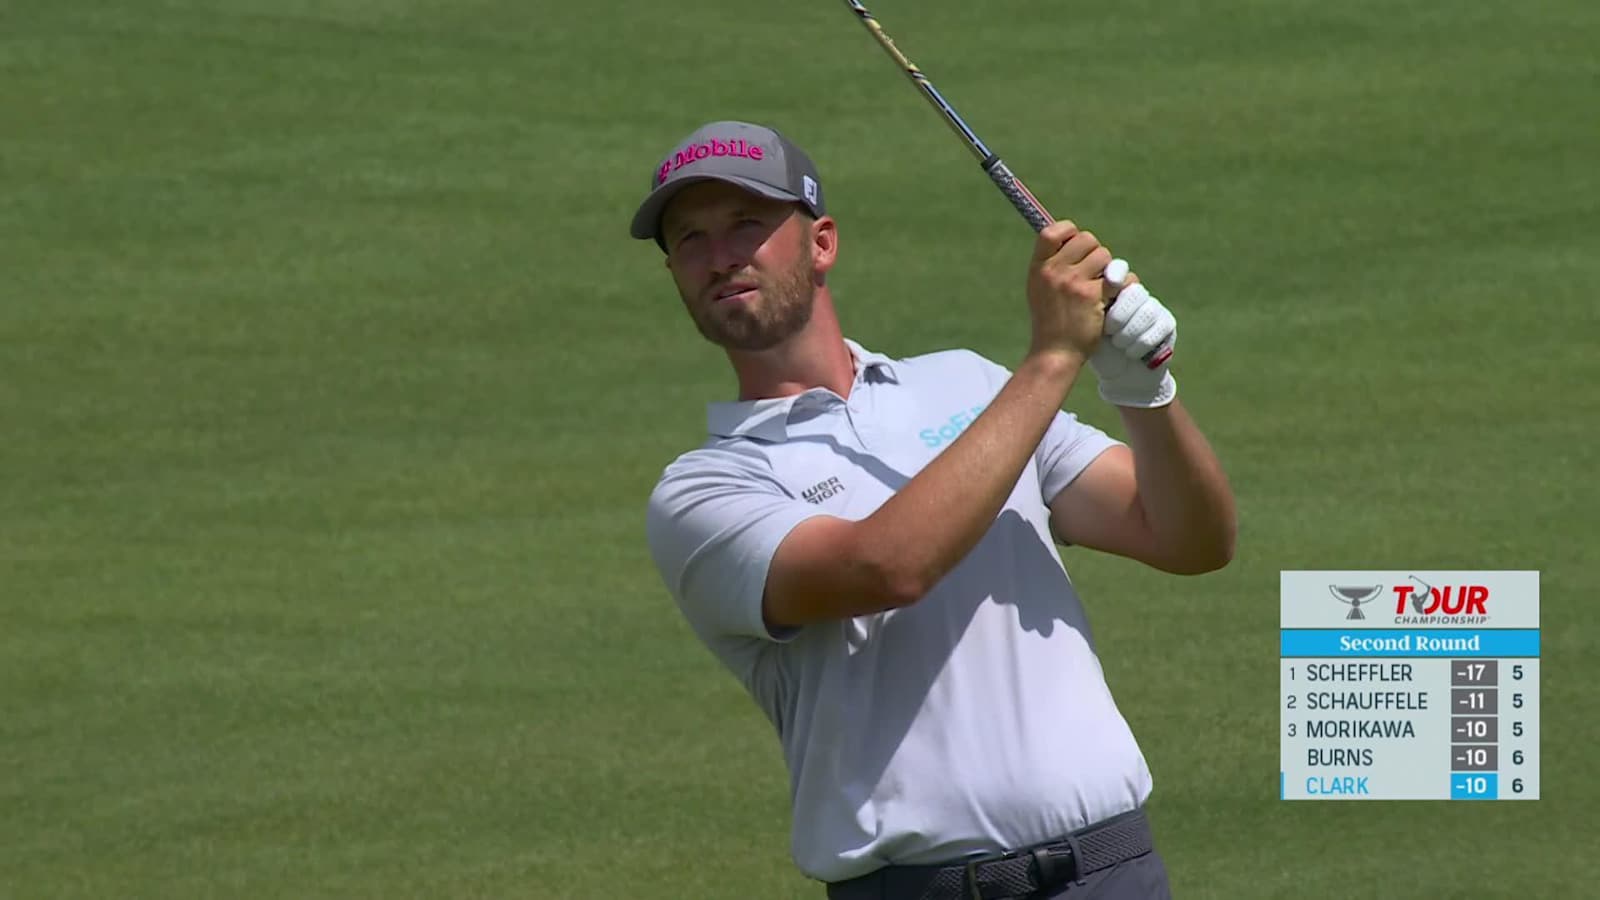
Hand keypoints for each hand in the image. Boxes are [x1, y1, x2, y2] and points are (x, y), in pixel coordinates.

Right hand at [1025, 221, 1114, 362]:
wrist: (1055, 353)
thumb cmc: (1050, 322)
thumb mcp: (1039, 289)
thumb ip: (1053, 265)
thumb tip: (1075, 237)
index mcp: (1038, 268)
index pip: (1053, 231)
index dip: (1070, 232)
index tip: (1076, 246)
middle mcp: (1053, 272)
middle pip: (1086, 239)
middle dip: (1095, 253)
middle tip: (1093, 273)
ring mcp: (1072, 282)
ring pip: (1105, 256)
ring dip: (1109, 270)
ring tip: (1100, 288)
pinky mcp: (1092, 295)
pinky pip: (1118, 277)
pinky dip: (1120, 287)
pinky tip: (1111, 299)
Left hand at [1089, 259, 1177, 407]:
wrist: (1116, 374)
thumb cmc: (1095, 346)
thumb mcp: (1085, 323)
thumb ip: (1084, 302)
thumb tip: (1080, 281)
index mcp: (1113, 289)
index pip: (1119, 270)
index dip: (1116, 272)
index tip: (1109, 281)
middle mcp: (1136, 293)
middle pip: (1134, 291)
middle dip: (1120, 314)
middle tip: (1108, 330)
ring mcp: (1153, 307)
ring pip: (1146, 310)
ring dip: (1129, 332)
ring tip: (1118, 343)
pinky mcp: (1167, 323)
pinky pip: (1158, 327)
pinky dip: (1141, 343)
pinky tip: (1130, 353)